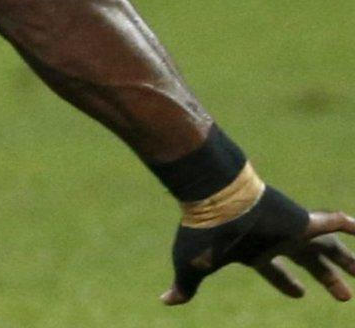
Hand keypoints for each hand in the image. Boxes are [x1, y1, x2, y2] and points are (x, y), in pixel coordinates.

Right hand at [163, 186, 354, 303]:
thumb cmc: (203, 234)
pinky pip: (334, 223)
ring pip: (327, 248)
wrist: (215, 200)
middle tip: (345, 297)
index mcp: (252, 250)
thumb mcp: (193, 265)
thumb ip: (185, 285)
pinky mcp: (303, 220)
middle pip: (308, 261)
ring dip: (347, 261)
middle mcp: (276, 239)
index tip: (301, 294)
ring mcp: (291, 229)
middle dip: (326, 278)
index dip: (287, 283)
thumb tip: (165, 301)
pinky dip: (349, 226)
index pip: (274, 269)